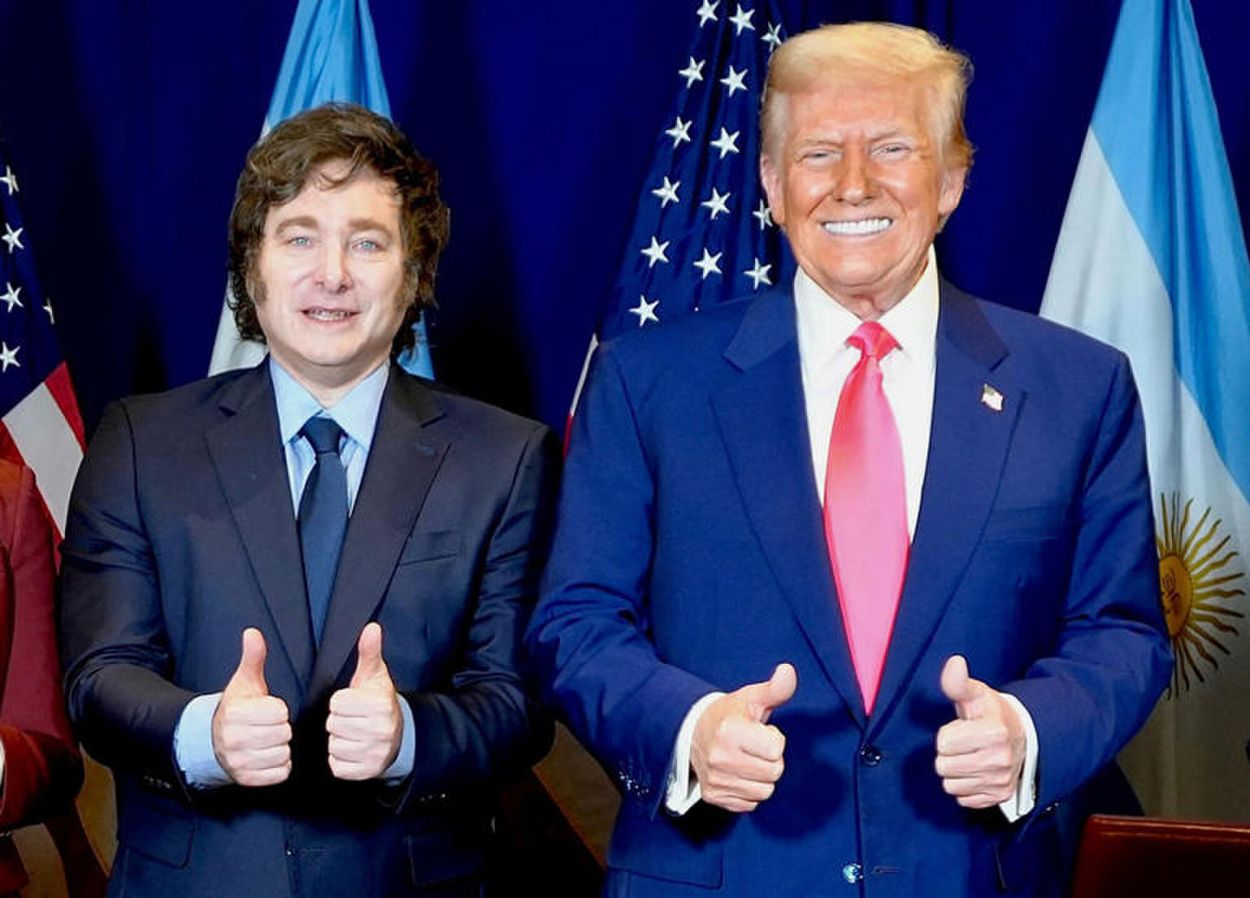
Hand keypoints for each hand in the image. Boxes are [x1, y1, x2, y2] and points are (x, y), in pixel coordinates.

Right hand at [212, 628, 291, 785]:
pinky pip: (279, 773)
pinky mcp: (245, 780)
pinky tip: (268, 756)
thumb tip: (253, 632)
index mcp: (235, 713)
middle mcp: (233, 740)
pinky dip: (279, 766)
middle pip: (283, 734)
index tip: (267, 709)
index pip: (280, 713)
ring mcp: (238, 762)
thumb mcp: (244, 682)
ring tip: (268, 741)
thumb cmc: (237, 708)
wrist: (214, 741)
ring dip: (281, 748)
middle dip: (281, 729)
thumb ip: (253, 657)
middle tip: (269, 727)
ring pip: (282, 755)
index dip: (278, 710)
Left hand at [327, 622, 402, 779]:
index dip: (342, 702)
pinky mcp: (366, 772)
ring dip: (339, 741)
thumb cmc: (379, 702)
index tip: (355, 703)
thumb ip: (370, 652)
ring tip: (354, 735)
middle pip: (333, 724)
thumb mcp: (375, 676)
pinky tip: (353, 750)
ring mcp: (374, 753)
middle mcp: (380, 730)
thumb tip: (371, 627)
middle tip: (354, 720)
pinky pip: (337, 765)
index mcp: (380, 705)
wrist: (399, 736)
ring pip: (334, 746)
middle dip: (340, 721)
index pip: (337, 703)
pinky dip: (341, 759)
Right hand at [691, 663, 795, 812]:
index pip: (777, 749)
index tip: (758, 731)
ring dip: (761, 777)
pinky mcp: (713, 796)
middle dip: (770, 759)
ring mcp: (715, 779)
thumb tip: (789, 670)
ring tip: (746, 759)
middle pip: (774, 772)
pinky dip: (748, 791)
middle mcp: (720, 757)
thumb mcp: (751, 698)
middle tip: (753, 746)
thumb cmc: (729, 714)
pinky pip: (750, 804)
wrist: (692, 733)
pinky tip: (737, 774)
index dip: (773, 738)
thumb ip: (775, 688)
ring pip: (765, 791)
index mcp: (730, 730)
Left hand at [934, 655, 1025, 807]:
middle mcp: (1001, 759)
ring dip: (956, 771)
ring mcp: (1001, 780)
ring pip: (950, 784)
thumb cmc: (991, 714)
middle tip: (965, 744)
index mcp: (994, 731)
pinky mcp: (1000, 797)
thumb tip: (954, 663)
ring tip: (971, 756)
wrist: (1022, 737)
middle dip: (949, 753)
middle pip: (944, 766)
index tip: (964, 728)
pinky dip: (966, 786)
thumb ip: (958, 683)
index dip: (948, 734)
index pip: (944, 742)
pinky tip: (977, 772)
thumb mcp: (975, 695)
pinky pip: (963, 798)